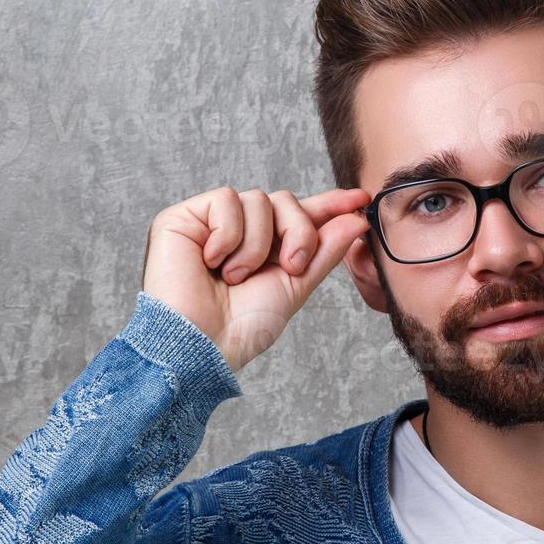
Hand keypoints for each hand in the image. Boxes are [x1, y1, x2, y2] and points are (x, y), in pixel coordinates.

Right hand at [141, 186, 372, 372]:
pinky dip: (228, 235)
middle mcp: (239, 232)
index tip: (360, 199)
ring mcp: (210, 223)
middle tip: (289, 267)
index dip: (329, 205)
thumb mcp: (296, 286)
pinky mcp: (183, 217)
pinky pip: (225, 200)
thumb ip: (324, 251)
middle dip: (298, 232)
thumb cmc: (242, 327)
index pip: (299, 216)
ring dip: (258, 244)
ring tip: (236, 277)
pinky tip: (212, 262)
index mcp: (266, 249)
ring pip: (258, 199)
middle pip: (285, 201)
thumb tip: (356, 219)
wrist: (201, 344)